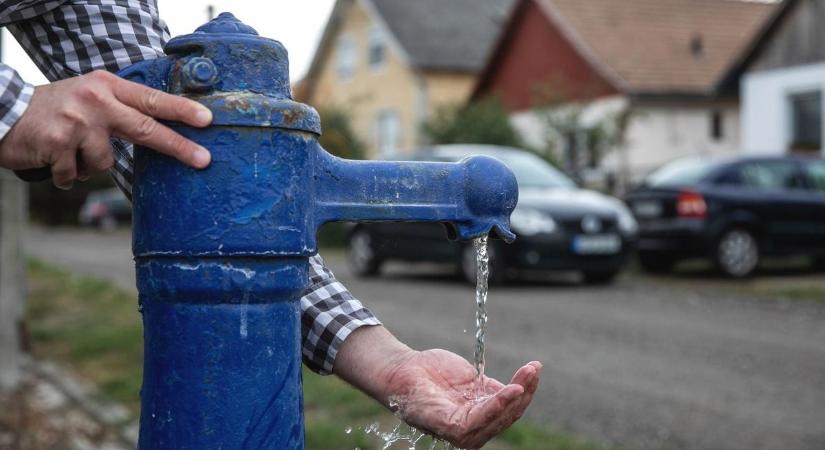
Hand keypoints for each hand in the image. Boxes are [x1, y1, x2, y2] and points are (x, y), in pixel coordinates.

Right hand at [0, 70, 212, 188]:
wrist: (4, 113)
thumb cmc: (57, 109)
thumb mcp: (90, 95)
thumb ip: (121, 107)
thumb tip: (161, 127)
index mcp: (107, 86)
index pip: (152, 99)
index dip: (181, 110)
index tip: (208, 119)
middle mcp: (95, 101)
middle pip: (145, 128)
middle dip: (177, 146)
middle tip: (203, 159)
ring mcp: (77, 123)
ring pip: (106, 161)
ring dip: (89, 163)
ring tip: (69, 148)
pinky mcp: (58, 145)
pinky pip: (77, 174)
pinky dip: (67, 174)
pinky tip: (54, 158)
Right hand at [333, 326, 540, 448]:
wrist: (402, 375)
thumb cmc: (409, 394)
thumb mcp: (427, 410)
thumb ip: (450, 421)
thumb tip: (466, 430)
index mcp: (462, 434)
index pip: (489, 421)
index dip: (503, 405)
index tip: (515, 388)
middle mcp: (476, 426)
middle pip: (507, 412)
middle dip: (521, 393)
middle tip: (530, 371)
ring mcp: (482, 407)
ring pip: (512, 401)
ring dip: (526, 385)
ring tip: (534, 367)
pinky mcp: (484, 391)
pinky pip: (508, 388)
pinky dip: (521, 379)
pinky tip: (531, 369)